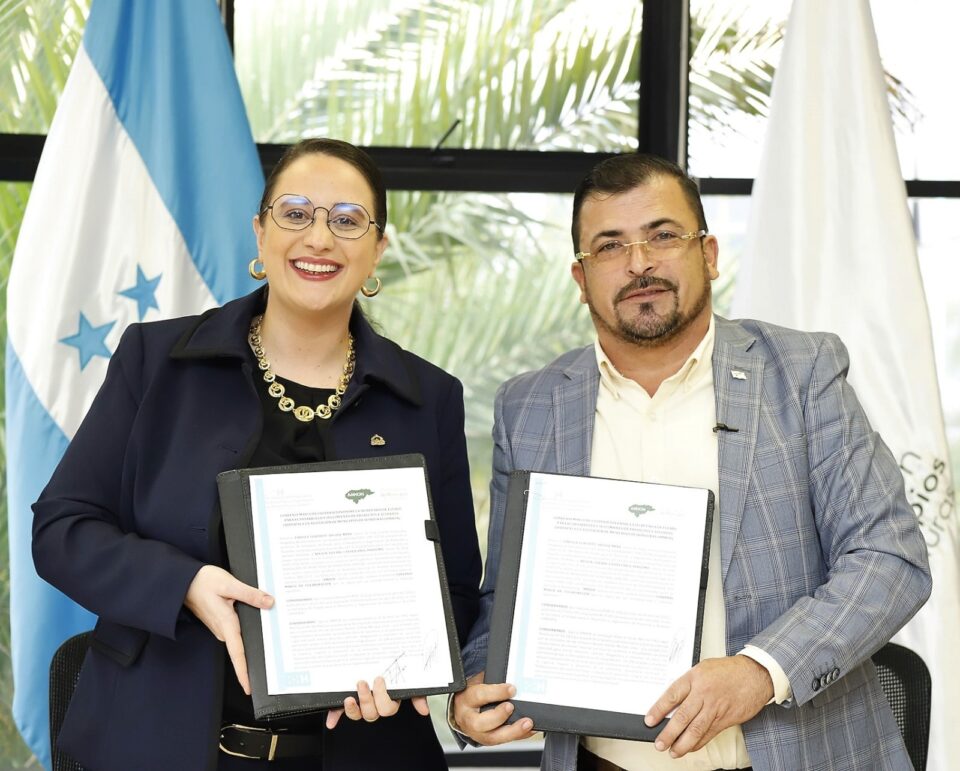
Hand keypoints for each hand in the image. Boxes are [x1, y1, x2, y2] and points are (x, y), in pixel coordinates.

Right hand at [183, 565, 273, 694]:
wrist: (183, 581)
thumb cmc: (203, 582)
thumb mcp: (230, 584)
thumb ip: (250, 594)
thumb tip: (269, 602)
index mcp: (226, 624)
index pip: (237, 654)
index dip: (243, 672)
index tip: (249, 687)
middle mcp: (222, 630)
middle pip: (240, 650)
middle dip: (254, 659)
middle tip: (271, 669)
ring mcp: (220, 627)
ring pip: (239, 639)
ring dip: (251, 644)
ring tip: (271, 649)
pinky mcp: (219, 621)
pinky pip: (236, 631)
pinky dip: (246, 631)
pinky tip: (259, 624)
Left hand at [326, 677, 428, 728]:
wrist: (375, 660)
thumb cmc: (393, 670)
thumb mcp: (406, 679)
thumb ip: (416, 694)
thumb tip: (424, 710)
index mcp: (389, 700)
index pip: (387, 708)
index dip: (382, 697)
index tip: (379, 679)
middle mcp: (375, 705)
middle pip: (372, 713)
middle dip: (367, 699)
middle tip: (363, 682)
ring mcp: (360, 704)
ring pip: (358, 715)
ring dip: (353, 708)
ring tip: (349, 696)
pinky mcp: (347, 701)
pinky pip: (340, 712)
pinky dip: (335, 717)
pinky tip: (331, 722)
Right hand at [452, 672, 535, 745]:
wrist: (463, 710)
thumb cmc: (473, 695)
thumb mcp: (477, 683)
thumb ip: (491, 681)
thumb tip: (512, 677)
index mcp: (466, 700)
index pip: (479, 696)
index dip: (496, 692)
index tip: (512, 689)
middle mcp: (469, 719)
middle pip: (481, 723)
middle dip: (499, 716)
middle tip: (512, 707)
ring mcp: (477, 733)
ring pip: (492, 738)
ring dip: (512, 731)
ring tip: (527, 723)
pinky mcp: (487, 741)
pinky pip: (503, 741)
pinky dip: (518, 736)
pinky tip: (529, 730)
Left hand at [644, 655, 772, 757]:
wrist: (756, 674)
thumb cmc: (729, 670)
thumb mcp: (703, 668)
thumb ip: (689, 684)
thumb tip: (673, 702)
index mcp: (695, 678)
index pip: (672, 695)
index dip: (659, 710)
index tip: (650, 721)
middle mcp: (704, 693)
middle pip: (682, 716)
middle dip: (669, 733)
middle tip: (659, 743)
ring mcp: (715, 708)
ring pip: (696, 729)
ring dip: (682, 743)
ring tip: (672, 751)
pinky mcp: (726, 719)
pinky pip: (709, 734)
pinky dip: (698, 743)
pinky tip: (689, 748)